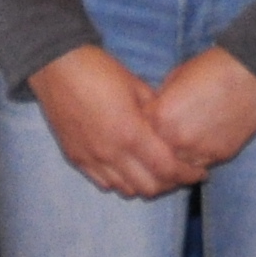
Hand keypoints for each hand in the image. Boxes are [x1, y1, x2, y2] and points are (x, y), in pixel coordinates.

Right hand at [31, 46, 195, 199]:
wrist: (56, 66)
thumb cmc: (99, 70)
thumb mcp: (136, 85)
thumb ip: (156, 111)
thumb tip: (172, 127)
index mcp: (131, 133)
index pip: (167, 169)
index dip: (187, 175)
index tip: (199, 172)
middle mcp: (111, 153)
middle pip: (149, 187)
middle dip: (170, 184)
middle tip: (180, 173)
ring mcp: (91, 159)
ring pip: (125, 190)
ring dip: (144, 185)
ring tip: (154, 172)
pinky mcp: (75, 158)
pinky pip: (103, 183)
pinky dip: (120, 182)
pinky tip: (127, 170)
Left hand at [148, 48, 255, 175]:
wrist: (251, 73)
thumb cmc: (211, 69)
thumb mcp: (175, 78)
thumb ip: (160, 102)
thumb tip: (152, 115)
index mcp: (160, 116)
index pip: (138, 135)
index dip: (139, 132)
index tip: (142, 130)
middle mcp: (176, 138)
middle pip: (154, 159)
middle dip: (154, 154)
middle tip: (156, 151)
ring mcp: (198, 151)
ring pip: (176, 170)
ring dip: (174, 164)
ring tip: (176, 155)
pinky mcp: (219, 156)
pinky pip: (199, 167)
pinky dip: (195, 163)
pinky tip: (196, 152)